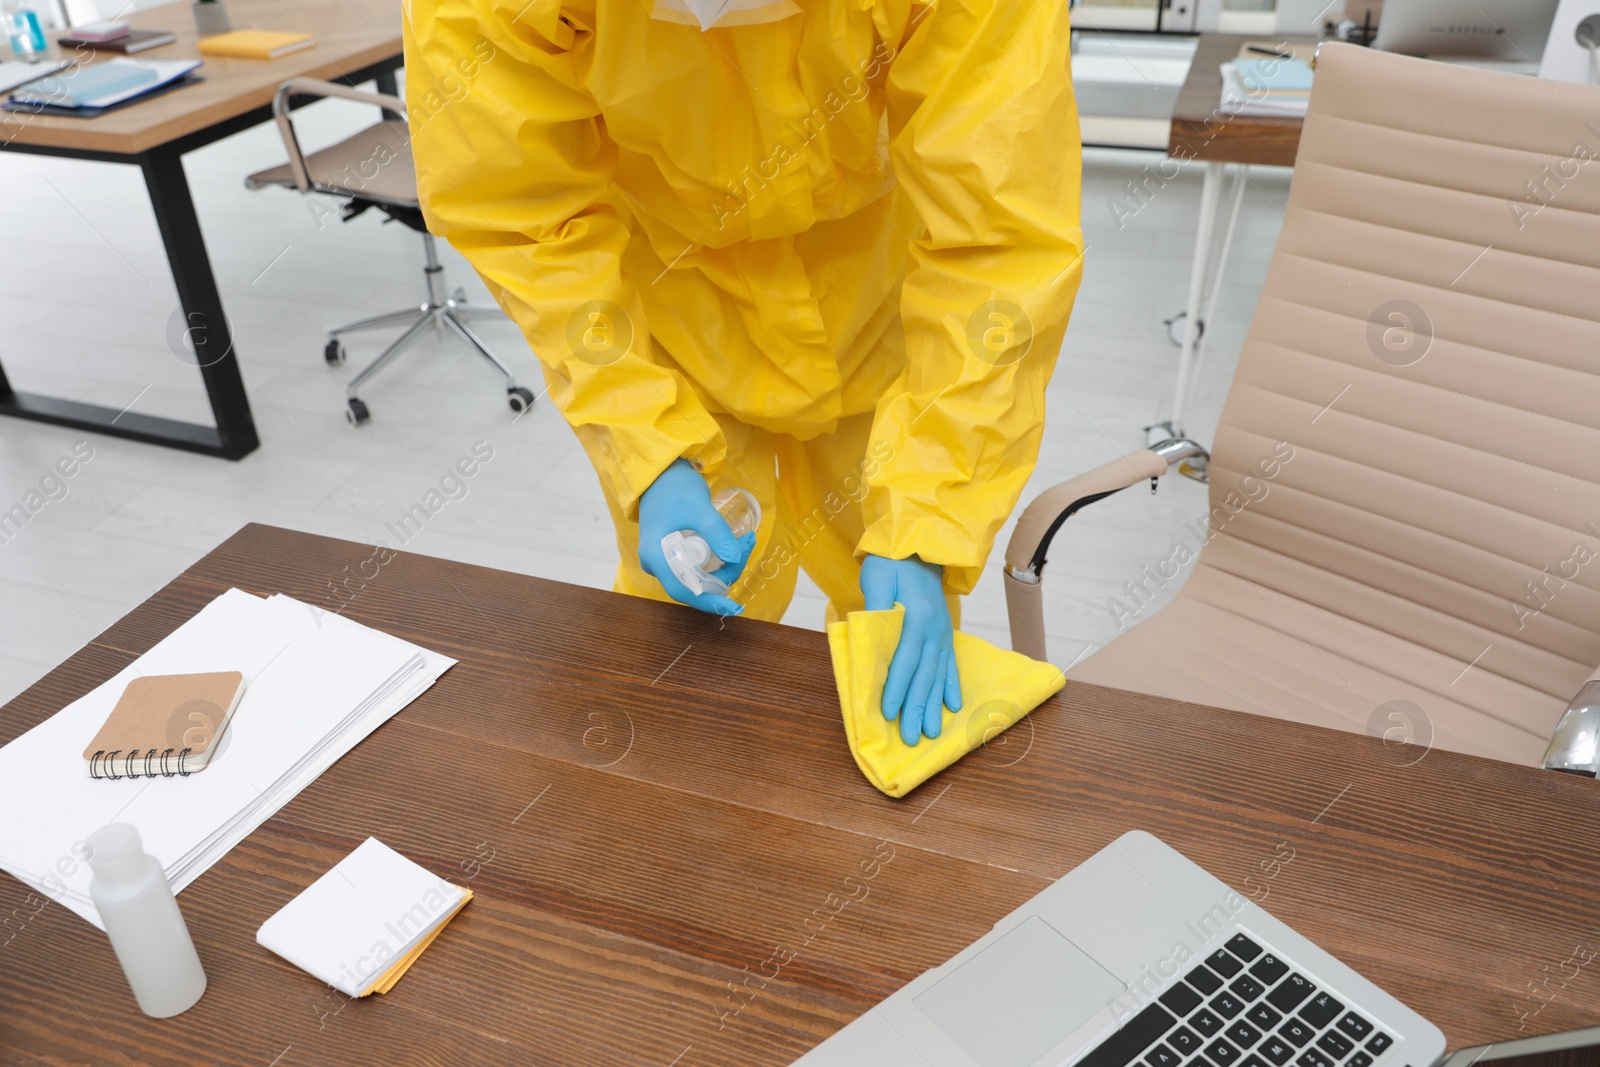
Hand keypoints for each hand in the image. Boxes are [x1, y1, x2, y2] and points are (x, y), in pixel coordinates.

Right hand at [638, 459, 754, 615]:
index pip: (684, 591)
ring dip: (724, 564)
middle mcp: (657, 564)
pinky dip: (716, 559)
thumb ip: (716, 532)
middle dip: (726, 572)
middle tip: (746, 545)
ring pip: (698, 575)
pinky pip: (696, 565)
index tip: (734, 606)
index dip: (710, 602)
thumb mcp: (699, 508)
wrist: (659, 473)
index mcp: (657, 557)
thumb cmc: (675, 488)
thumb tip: (736, 558)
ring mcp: (663, 559)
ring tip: (744, 541)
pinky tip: (732, 545)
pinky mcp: (671, 553)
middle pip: (695, 584)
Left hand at [860, 555, 961, 745]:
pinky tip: (952, 706)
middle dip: (918, 708)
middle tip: (913, 738)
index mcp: (916, 618)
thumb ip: (876, 609)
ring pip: (938, 675)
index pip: (904, 661)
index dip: (897, 688)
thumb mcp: (877, 579)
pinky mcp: (944, 633)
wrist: (918, 544)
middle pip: (924, 675)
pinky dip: (951, 686)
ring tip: (933, 732)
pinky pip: (950, 664)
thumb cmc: (891, 563)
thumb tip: (870, 640)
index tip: (890, 714)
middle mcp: (933, 630)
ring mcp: (942, 633)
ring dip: (934, 705)